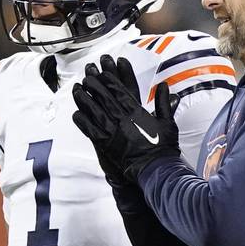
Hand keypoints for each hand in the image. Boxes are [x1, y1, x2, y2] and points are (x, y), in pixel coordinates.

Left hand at [72, 55, 180, 183]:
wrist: (156, 170)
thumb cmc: (162, 149)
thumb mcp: (167, 122)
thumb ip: (164, 103)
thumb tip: (164, 86)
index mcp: (137, 113)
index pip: (120, 91)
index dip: (109, 81)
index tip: (103, 74)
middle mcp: (123, 120)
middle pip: (104, 98)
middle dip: (94, 86)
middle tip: (86, 78)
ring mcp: (113, 132)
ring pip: (94, 111)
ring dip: (84, 100)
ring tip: (77, 91)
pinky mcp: (106, 145)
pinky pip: (90, 130)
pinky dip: (82, 121)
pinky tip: (77, 114)